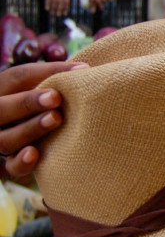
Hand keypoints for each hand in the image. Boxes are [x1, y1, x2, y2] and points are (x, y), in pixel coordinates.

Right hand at [0, 61, 86, 177]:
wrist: (52, 134)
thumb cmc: (54, 101)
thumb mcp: (50, 87)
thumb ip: (60, 78)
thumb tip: (85, 70)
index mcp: (5, 90)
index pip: (17, 77)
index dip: (46, 72)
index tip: (79, 71)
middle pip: (2, 108)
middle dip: (28, 102)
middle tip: (56, 98)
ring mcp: (2, 139)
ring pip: (5, 138)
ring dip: (30, 128)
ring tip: (55, 119)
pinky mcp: (12, 162)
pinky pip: (11, 166)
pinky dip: (21, 161)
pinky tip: (34, 153)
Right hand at [41, 0, 70, 16]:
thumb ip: (64, 0)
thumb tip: (65, 11)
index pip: (67, 2)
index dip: (66, 8)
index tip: (64, 14)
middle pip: (61, 3)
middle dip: (60, 9)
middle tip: (58, 15)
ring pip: (55, 2)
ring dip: (53, 8)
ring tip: (52, 13)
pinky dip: (48, 4)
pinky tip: (47, 9)